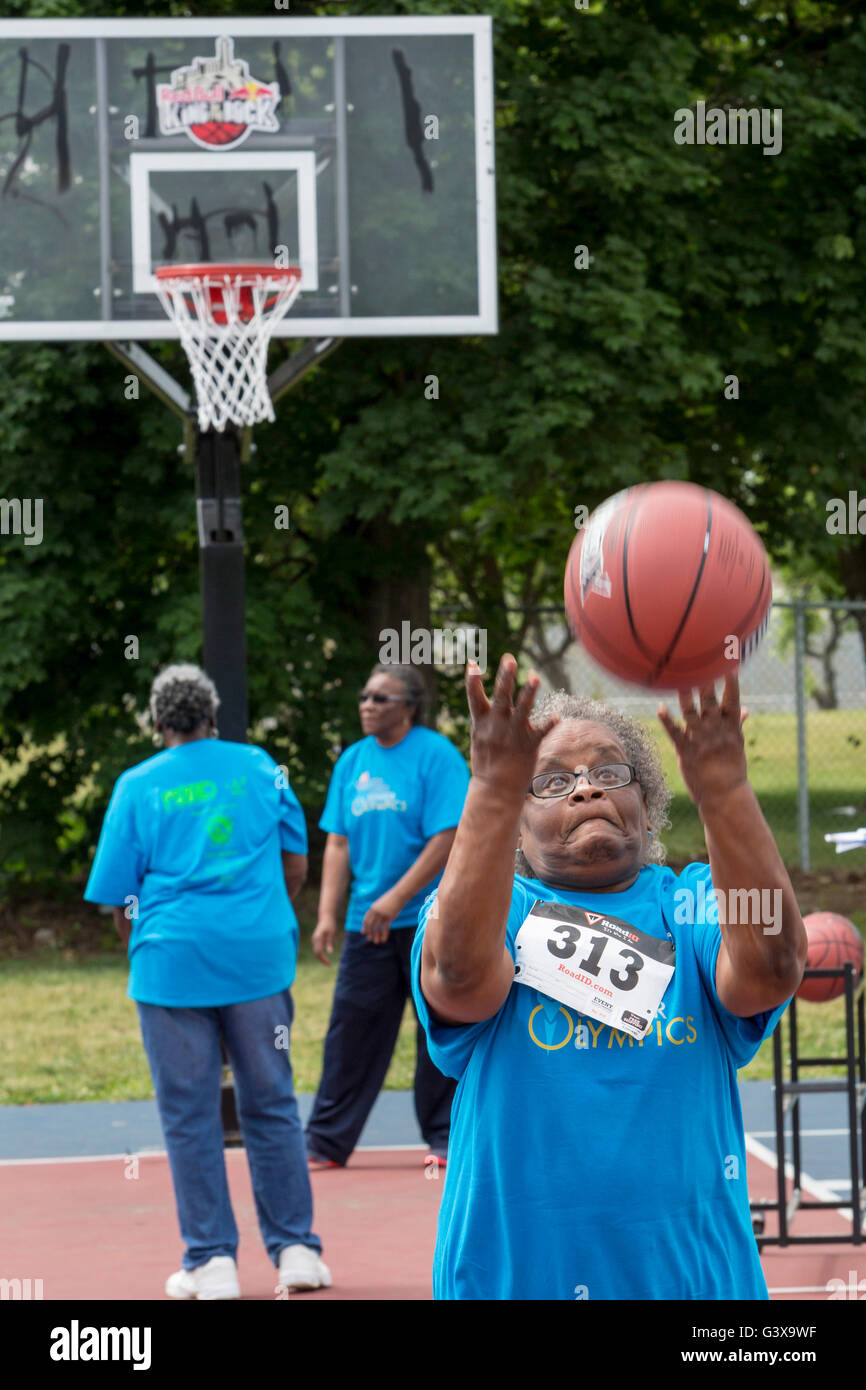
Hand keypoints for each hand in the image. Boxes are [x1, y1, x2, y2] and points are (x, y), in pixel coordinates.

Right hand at [312, 919, 336, 965]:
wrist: (326, 917)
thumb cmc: (330, 924)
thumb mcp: (331, 933)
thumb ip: (330, 942)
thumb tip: (330, 952)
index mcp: (318, 938)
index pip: (319, 952)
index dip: (323, 959)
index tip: (329, 964)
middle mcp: (314, 940)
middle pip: (316, 953)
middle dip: (322, 960)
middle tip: (329, 965)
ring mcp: (314, 939)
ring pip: (316, 951)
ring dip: (321, 957)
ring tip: (327, 962)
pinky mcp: (316, 939)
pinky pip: (317, 948)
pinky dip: (320, 953)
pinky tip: (325, 956)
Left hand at [362, 892, 400, 943]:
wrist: (399, 895)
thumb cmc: (391, 899)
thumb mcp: (382, 904)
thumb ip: (377, 910)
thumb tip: (375, 917)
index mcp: (373, 907)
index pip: (366, 919)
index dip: (364, 926)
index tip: (363, 933)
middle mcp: (376, 911)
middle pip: (370, 924)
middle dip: (369, 932)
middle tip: (369, 939)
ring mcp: (382, 914)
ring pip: (377, 927)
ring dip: (376, 936)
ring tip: (376, 942)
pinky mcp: (389, 917)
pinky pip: (385, 928)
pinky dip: (384, 935)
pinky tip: (384, 940)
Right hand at [466, 654, 558, 798]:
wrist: (495, 789)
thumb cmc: (487, 760)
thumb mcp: (479, 735)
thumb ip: (484, 714)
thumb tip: (481, 698)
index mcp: (482, 722)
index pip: (475, 697)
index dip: (473, 680)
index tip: (473, 663)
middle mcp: (497, 725)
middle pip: (501, 697)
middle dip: (505, 678)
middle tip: (509, 659)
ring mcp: (513, 735)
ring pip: (522, 709)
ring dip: (528, 693)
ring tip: (535, 676)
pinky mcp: (529, 745)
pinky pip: (541, 732)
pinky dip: (549, 724)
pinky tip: (558, 717)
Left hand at [657, 674, 748, 809]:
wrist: (725, 795)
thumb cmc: (731, 768)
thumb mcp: (737, 744)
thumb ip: (738, 723)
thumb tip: (747, 709)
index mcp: (731, 728)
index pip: (733, 700)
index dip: (731, 682)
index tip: (729, 664)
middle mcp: (716, 731)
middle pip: (710, 702)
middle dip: (706, 683)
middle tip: (701, 663)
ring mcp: (701, 741)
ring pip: (691, 713)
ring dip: (685, 696)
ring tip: (679, 677)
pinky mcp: (686, 751)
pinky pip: (675, 733)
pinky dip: (667, 720)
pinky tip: (660, 707)